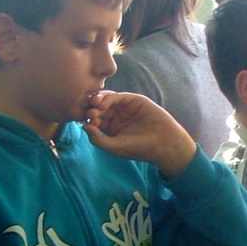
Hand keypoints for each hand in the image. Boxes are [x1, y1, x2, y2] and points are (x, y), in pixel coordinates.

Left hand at [82, 91, 196, 177]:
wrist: (163, 143)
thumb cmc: (139, 148)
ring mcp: (126, 108)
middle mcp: (118, 117)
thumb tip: (84, 126)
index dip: (89, 119)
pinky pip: (118, 97)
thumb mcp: (114, 147)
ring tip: (93, 105)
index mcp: (112, 129)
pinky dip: (109, 98)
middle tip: (88, 112)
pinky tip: (102, 104)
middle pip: (99, 108)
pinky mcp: (134, 100)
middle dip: (92, 108)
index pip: (96, 120)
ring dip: (98, 101)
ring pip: (107, 100)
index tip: (84, 121)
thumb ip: (97, 139)